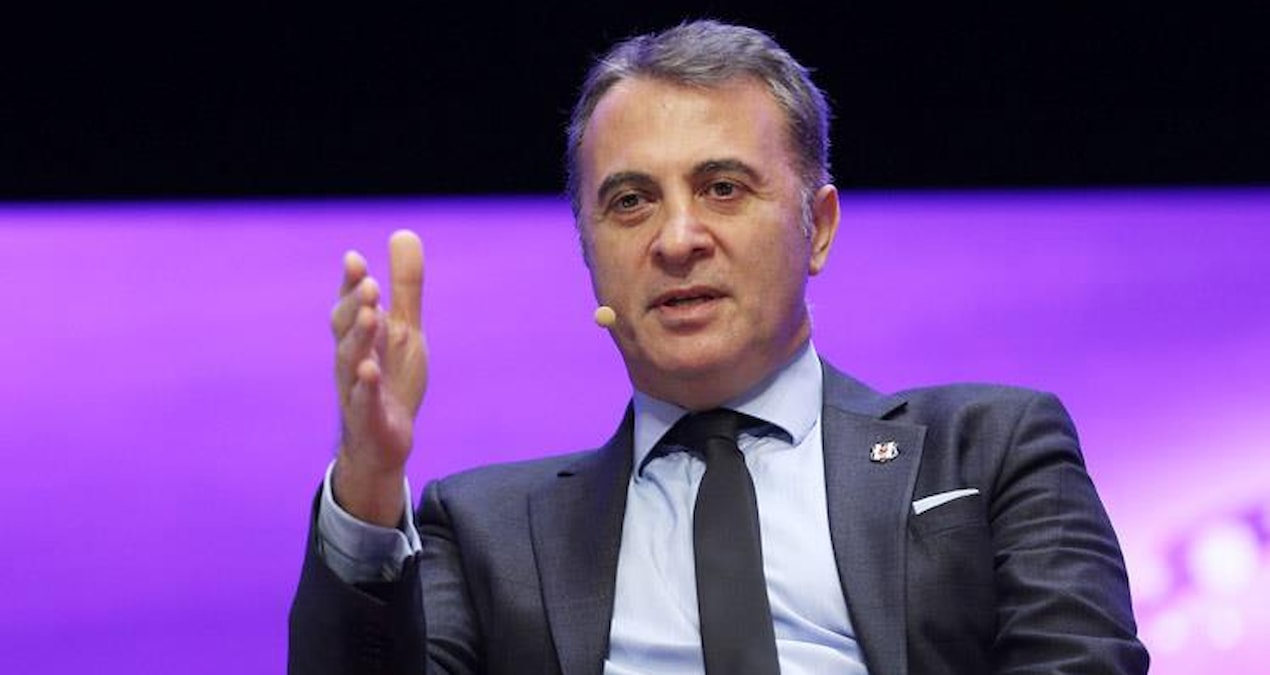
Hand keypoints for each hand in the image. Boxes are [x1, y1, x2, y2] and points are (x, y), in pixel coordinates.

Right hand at [330, 230, 427, 525]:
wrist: (383, 442)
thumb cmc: (390, 379)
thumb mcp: (404, 328)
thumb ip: (405, 286)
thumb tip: (403, 232)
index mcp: (360, 336)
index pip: (350, 305)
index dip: (350, 284)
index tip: (355, 259)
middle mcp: (352, 359)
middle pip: (346, 330)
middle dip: (354, 306)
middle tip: (369, 284)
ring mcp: (357, 390)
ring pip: (352, 362)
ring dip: (359, 338)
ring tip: (370, 316)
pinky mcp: (369, 419)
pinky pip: (363, 401)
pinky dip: (365, 386)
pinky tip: (370, 371)